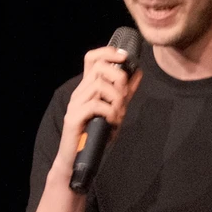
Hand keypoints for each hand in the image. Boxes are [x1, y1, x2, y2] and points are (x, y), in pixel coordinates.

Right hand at [59, 45, 138, 160]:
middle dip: (118, 79)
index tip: (124, 56)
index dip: (107, 52)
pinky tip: (111, 122)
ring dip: (116, 100)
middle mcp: (79, 92)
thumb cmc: (97, 134)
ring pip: (100, 86)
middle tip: (123, 97)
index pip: (92, 58)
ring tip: (118, 114)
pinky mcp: (73, 118)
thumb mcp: (116, 109)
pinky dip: (109, 112)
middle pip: (100, 69)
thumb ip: (126, 92)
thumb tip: (138, 72)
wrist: (79, 159)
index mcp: (87, 88)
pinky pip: (96, 105)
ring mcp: (75, 104)